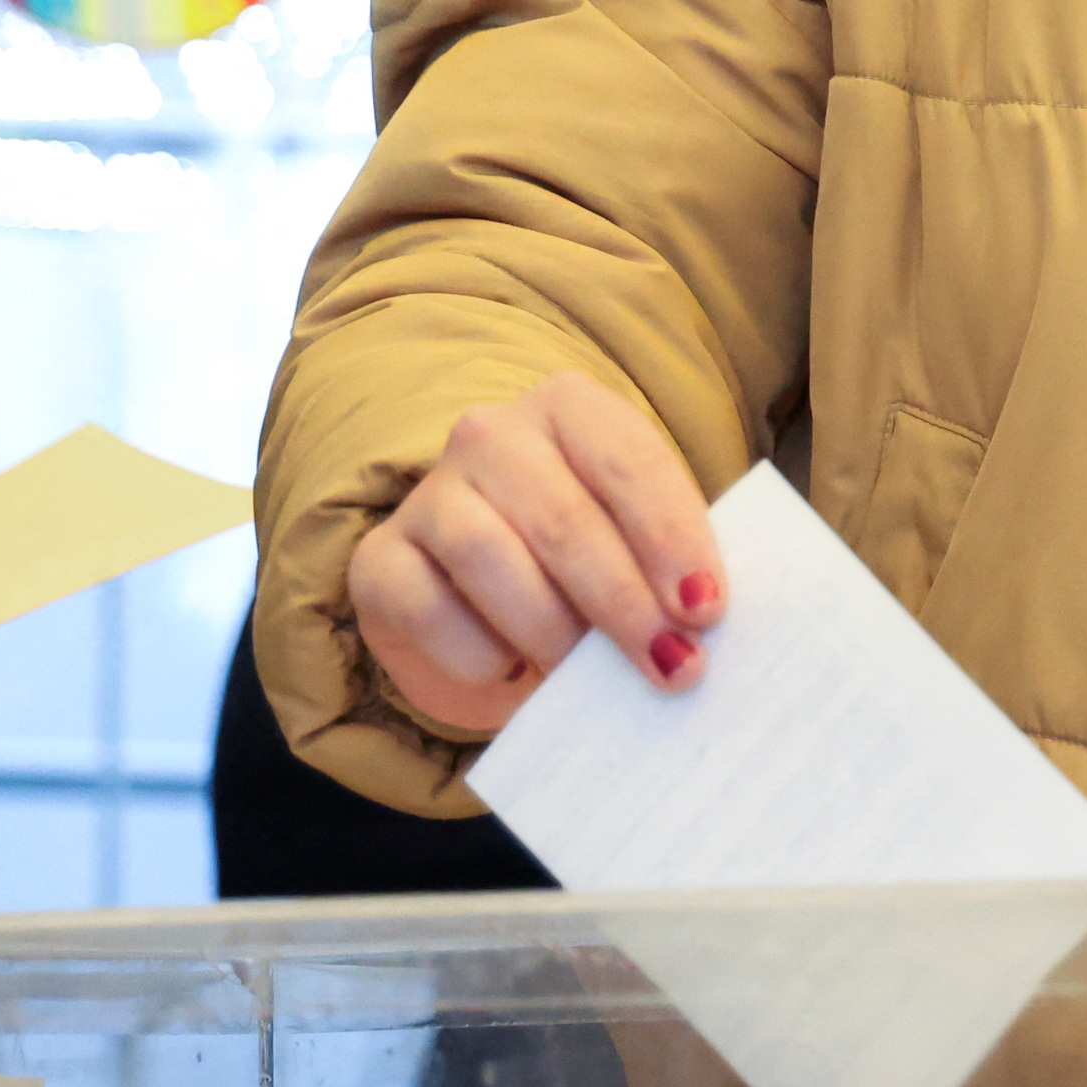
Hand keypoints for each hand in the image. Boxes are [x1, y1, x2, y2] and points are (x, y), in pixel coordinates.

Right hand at [350, 370, 727, 739]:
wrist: (482, 603)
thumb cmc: (585, 564)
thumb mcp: (633, 545)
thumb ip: (668, 567)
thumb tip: (704, 628)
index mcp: (570, 409)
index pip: (628, 461)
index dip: (672, 537)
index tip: (706, 609)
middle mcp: (491, 434)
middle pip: (563, 517)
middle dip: (624, 603)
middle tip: (673, 666)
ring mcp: (428, 495)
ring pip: (489, 556)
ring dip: (552, 631)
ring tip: (588, 677)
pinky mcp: (379, 561)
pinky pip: (428, 609)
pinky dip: (479, 654)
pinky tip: (511, 671)